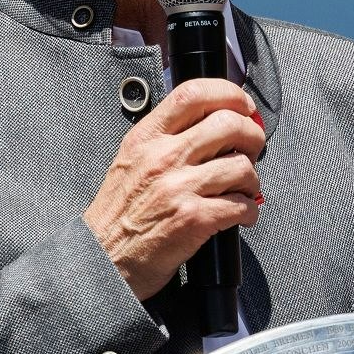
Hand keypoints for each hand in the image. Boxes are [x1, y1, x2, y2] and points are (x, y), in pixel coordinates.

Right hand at [85, 78, 263, 299]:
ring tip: (244, 188)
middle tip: (253, 147)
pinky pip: (242, 205)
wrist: (101, 260)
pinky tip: (240, 214)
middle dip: (253, 135)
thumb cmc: (117, 215)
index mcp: (146, 138)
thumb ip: (163, 139)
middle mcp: (163, 158)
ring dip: (252, 179)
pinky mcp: (194, 219)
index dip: (229, 94)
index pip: (193, 94)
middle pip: (228, 124)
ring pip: (242, 166)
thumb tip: (209, 125)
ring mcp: (180, 188)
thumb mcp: (130, 161)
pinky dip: (250, 211)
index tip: (242, 106)